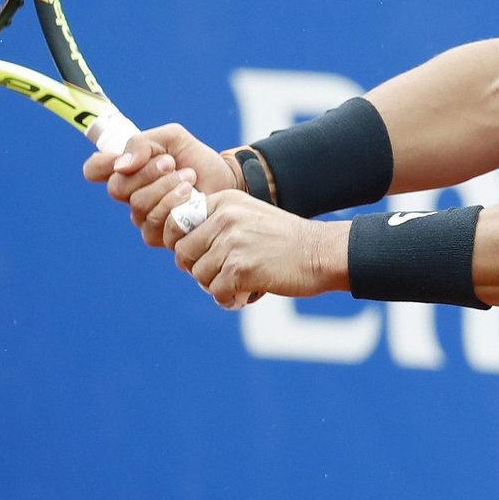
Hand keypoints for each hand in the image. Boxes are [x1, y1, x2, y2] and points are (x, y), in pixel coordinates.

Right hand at [82, 123, 236, 246]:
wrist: (225, 179)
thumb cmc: (196, 159)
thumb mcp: (172, 138)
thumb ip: (143, 143)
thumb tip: (121, 165)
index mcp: (128, 170)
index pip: (95, 169)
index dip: (101, 165)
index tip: (121, 159)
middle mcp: (130, 195)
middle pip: (118, 187)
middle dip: (148, 173)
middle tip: (171, 163)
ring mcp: (143, 218)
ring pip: (139, 205)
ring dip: (166, 187)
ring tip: (188, 177)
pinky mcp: (160, 236)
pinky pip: (156, 223)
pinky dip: (175, 205)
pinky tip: (191, 197)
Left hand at [172, 191, 349, 307]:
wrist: (319, 253)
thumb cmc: (285, 239)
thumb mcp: (249, 215)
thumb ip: (217, 223)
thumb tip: (180, 250)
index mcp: (225, 201)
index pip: (179, 222)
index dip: (182, 243)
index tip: (196, 255)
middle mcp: (225, 218)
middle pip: (184, 251)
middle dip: (197, 267)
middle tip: (218, 274)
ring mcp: (231, 243)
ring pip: (199, 274)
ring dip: (214, 284)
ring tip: (236, 284)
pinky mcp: (239, 270)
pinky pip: (216, 291)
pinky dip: (228, 298)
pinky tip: (244, 294)